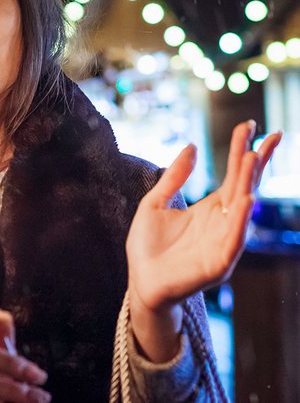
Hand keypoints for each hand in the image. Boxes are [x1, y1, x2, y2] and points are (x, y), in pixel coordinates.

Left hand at [126, 122, 280, 357]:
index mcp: (211, 209)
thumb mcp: (155, 203)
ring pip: (241, 210)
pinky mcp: (217, 264)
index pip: (234, 175)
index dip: (242, 151)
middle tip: (267, 135)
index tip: (249, 126)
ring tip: (253, 159)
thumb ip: (174, 177)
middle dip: (255, 162)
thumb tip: (192, 145)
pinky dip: (241, 222)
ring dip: (249, 184)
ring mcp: (223, 243)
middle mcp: (223, 223)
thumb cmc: (147, 246)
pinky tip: (246, 202)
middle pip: (244, 187)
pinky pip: (233, 241)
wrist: (141, 282)